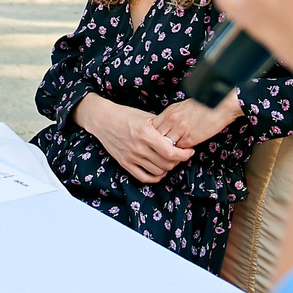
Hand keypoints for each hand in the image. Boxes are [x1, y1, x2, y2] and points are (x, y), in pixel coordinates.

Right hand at [76, 94, 193, 183]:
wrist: (102, 120)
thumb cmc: (125, 115)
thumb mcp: (145, 116)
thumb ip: (161, 127)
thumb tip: (178, 135)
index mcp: (145, 133)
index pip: (170, 152)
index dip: (183, 155)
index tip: (189, 151)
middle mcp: (138, 147)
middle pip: (166, 163)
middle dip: (177, 161)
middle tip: (180, 155)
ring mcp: (131, 157)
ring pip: (158, 171)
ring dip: (167, 168)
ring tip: (169, 161)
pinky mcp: (125, 163)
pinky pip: (144, 177)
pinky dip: (155, 177)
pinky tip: (159, 170)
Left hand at [157, 95, 241, 149]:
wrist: (219, 105)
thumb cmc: (203, 104)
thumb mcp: (182, 107)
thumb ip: (171, 116)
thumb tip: (165, 126)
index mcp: (169, 112)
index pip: (153, 127)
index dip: (154, 135)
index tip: (156, 139)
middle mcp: (172, 121)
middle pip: (157, 138)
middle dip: (158, 144)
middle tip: (161, 149)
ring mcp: (180, 130)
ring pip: (166, 146)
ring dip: (169, 150)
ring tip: (172, 152)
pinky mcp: (190, 139)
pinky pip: (179, 149)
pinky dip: (180, 152)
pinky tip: (183, 151)